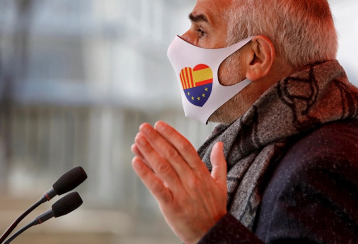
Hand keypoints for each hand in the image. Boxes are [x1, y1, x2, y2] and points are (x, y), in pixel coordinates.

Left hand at [131, 121, 226, 243]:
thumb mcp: (221, 184)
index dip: (171, 135)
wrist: (212, 233)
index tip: (159, 125)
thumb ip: (219, 162)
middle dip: (156, 139)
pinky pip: (156, 187)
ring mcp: (181, 193)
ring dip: (148, 151)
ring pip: (163, 167)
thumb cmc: (214, 208)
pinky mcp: (171, 206)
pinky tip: (136, 162)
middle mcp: (191, 180)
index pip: (185, 148)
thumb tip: (219, 144)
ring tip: (137, 139)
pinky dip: (145, 173)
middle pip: (172, 154)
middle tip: (143, 127)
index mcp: (202, 173)